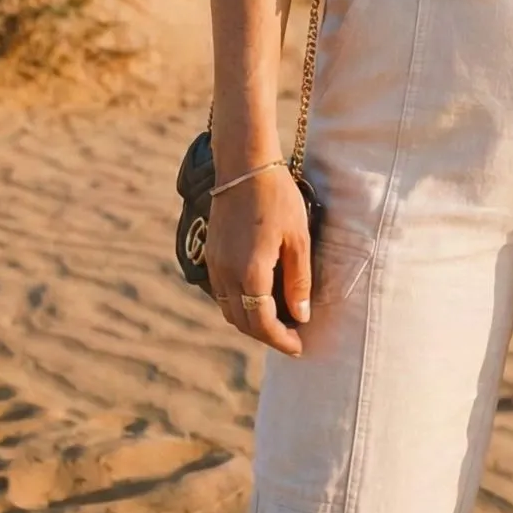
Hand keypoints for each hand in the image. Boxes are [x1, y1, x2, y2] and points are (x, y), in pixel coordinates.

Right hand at [204, 163, 311, 355]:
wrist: (244, 166)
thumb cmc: (277, 197)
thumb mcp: (298, 238)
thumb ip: (298, 280)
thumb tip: (301, 316)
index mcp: (250, 273)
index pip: (262, 324)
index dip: (281, 340)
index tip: (298, 346)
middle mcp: (227, 274)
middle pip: (243, 322)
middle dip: (266, 335)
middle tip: (290, 337)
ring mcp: (215, 264)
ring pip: (229, 310)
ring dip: (250, 321)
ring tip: (276, 320)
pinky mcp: (211, 254)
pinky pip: (221, 293)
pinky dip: (238, 304)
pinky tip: (257, 296)